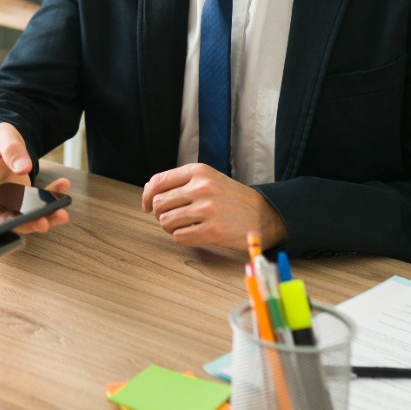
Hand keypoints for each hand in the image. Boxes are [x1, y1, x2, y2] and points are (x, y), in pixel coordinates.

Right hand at [0, 123, 71, 233]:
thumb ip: (11, 149)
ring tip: (60, 213)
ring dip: (42, 219)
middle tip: (42, 222)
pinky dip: (51, 202)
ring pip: (21, 220)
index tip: (2, 221)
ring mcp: (3, 206)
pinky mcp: (21, 205)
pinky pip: (37, 208)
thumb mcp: (2, 136)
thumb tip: (23, 167)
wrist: (7, 145)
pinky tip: (62, 188)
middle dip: (21, 224)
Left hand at [141, 163, 285, 250]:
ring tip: (184, 225)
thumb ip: (180, 182)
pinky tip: (193, 233)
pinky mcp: (212, 231)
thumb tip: (148, 193)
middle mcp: (201, 188)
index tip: (146, 205)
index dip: (146, 196)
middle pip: (158, 204)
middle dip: (160, 213)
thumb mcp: (208, 179)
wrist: (263, 215)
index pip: (157, 182)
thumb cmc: (230, 198)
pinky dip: (181, 237)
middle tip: (173, 217)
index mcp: (198, 171)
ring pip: (166, 221)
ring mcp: (207, 210)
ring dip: (171, 227)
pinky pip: (179, 237)